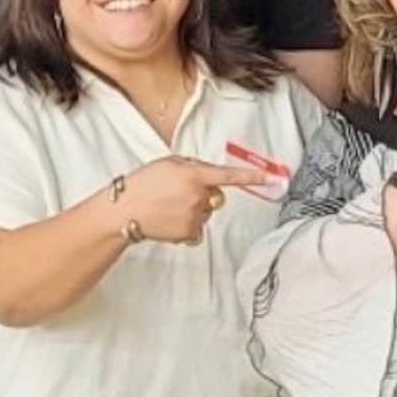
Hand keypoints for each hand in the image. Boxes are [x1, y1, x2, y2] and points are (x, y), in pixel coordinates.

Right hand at [119, 155, 265, 243]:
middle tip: (177, 191)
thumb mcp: (168, 163)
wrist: (122, 211)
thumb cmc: (142, 184)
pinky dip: (187, 224)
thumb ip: (193, 166)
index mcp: (195, 176)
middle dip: (204, 193)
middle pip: (216, 195)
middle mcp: (199, 197)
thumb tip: (209, 174)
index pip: (230, 176)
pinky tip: (169, 219)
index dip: (253, 178)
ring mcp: (195, 217)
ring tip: (168, 205)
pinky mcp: (189, 233)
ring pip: (206, 212)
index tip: (274, 178)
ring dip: (193, 208)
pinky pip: (197, 227)